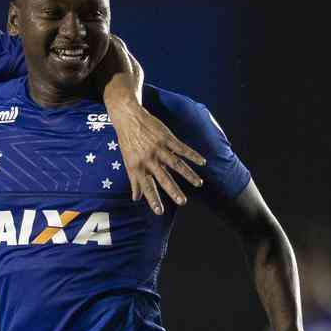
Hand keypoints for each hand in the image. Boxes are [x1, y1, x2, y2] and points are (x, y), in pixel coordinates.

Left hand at [107, 96, 205, 214]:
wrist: (128, 118)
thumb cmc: (128, 142)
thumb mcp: (127, 162)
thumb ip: (133, 180)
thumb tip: (136, 198)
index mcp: (138, 166)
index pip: (146, 187)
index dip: (152, 199)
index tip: (159, 212)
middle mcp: (148, 159)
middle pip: (163, 177)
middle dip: (173, 190)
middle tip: (183, 202)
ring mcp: (158, 148)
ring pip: (176, 163)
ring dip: (188, 174)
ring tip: (199, 184)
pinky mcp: (166, 137)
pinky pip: (182, 148)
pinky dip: (193, 155)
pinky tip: (202, 162)